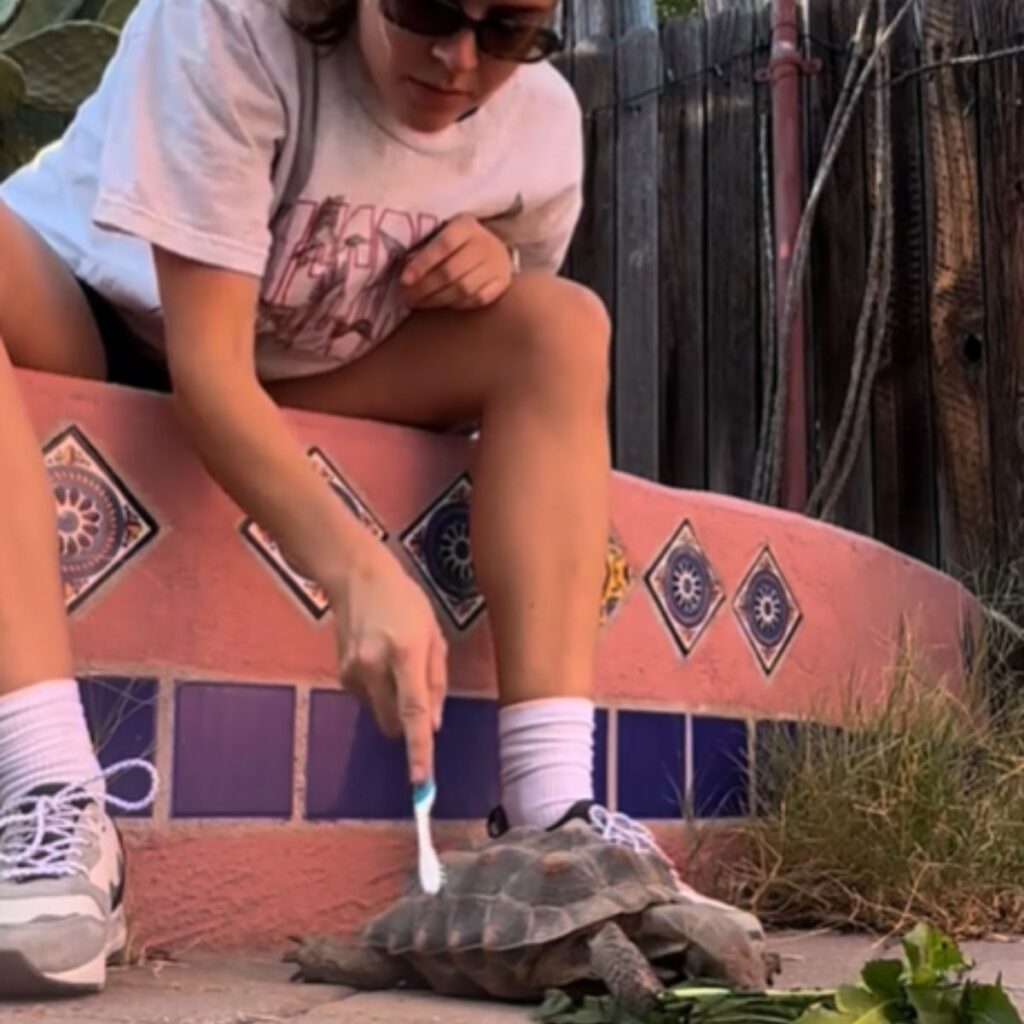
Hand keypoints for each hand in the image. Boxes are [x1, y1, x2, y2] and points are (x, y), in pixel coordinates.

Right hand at [330, 547, 447, 784]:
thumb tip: (433, 725)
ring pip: (379, 714)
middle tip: (417, 694)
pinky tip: (377, 659)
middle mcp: (375, 667)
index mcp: (406, 655)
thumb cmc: (406, 603)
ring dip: (392, 703)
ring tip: (395, 663)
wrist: (356, 577)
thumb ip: (436, 681)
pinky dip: (377, 691)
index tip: (421, 783)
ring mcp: (353, 671)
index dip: (419, 751)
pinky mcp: (340, 674)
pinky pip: (366, 699)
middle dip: (408, 725)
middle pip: (393, 725)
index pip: (414, 713)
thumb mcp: (434, 635)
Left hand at [400, 215, 514, 310]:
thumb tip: (405, 276)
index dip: (422, 264)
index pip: (443, 245)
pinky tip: (444, 305)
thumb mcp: (441, 234)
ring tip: (419, 303)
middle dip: (425, 288)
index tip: (404, 280)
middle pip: (451, 272)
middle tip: (406, 298)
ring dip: (437, 300)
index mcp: (466, 225)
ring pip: (464, 289)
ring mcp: (497, 264)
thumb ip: (424, 249)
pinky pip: (478, 300)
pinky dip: (458, 305)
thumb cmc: (458, 242)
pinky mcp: (503, 283)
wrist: (493, 248)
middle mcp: (485, 243)